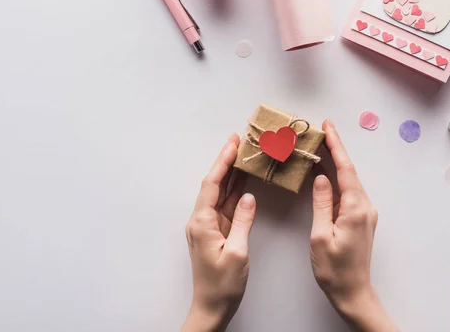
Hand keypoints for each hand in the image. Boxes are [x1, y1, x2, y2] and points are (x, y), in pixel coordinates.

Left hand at [182, 134, 255, 331]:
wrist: (212, 307)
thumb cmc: (222, 285)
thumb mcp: (237, 253)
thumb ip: (243, 222)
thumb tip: (248, 197)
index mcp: (202, 223)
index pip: (212, 184)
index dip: (222, 161)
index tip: (233, 143)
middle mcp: (201, 221)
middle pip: (215, 184)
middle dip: (226, 162)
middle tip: (239, 141)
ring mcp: (208, 226)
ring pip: (221, 194)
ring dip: (232, 175)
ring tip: (244, 155)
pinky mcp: (216, 233)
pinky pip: (226, 207)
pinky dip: (236, 193)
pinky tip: (245, 182)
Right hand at [310, 120, 397, 331]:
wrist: (353, 292)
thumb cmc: (334, 269)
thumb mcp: (320, 235)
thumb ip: (322, 203)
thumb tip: (321, 177)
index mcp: (356, 209)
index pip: (345, 169)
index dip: (336, 145)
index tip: (327, 127)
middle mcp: (365, 207)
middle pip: (349, 171)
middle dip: (335, 149)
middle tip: (321, 130)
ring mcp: (365, 213)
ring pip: (349, 181)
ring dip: (335, 164)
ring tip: (320, 147)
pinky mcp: (361, 219)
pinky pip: (348, 193)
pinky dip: (337, 180)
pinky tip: (325, 175)